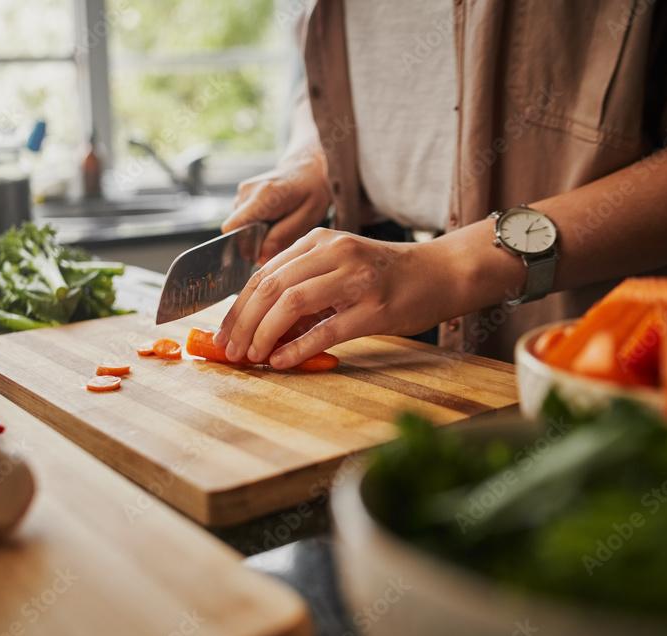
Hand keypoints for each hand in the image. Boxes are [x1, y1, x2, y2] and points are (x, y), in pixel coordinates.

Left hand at [214, 228, 472, 368]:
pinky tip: (280, 361)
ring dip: (263, 334)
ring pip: (291, 303)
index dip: (238, 307)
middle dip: (243, 323)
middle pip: (270, 287)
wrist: (442, 273)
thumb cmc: (388, 276)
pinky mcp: (374, 308)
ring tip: (251, 357)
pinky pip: (325, 329)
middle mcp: (333, 253)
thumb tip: (261, 327)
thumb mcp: (340, 269)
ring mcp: (355, 279)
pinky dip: (297, 348)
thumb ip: (304, 289)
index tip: (224, 334)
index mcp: (319, 241)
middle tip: (231, 351)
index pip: (263, 274)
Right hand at [221, 152, 331, 262]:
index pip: (233, 227)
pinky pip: (242, 220)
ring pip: (239, 226)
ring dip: (256, 233)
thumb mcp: (308, 216)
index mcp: (264, 196)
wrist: (306, 168)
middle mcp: (247, 191)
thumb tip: (260, 257)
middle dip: (253, 241)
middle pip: (236, 230)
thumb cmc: (311, 191)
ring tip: (278, 224)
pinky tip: (272, 218)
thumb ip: (283, 236)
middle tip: (278, 236)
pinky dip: (255, 225)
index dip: (243, 246)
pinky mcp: (242, 195)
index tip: (261, 253)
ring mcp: (242, 192)